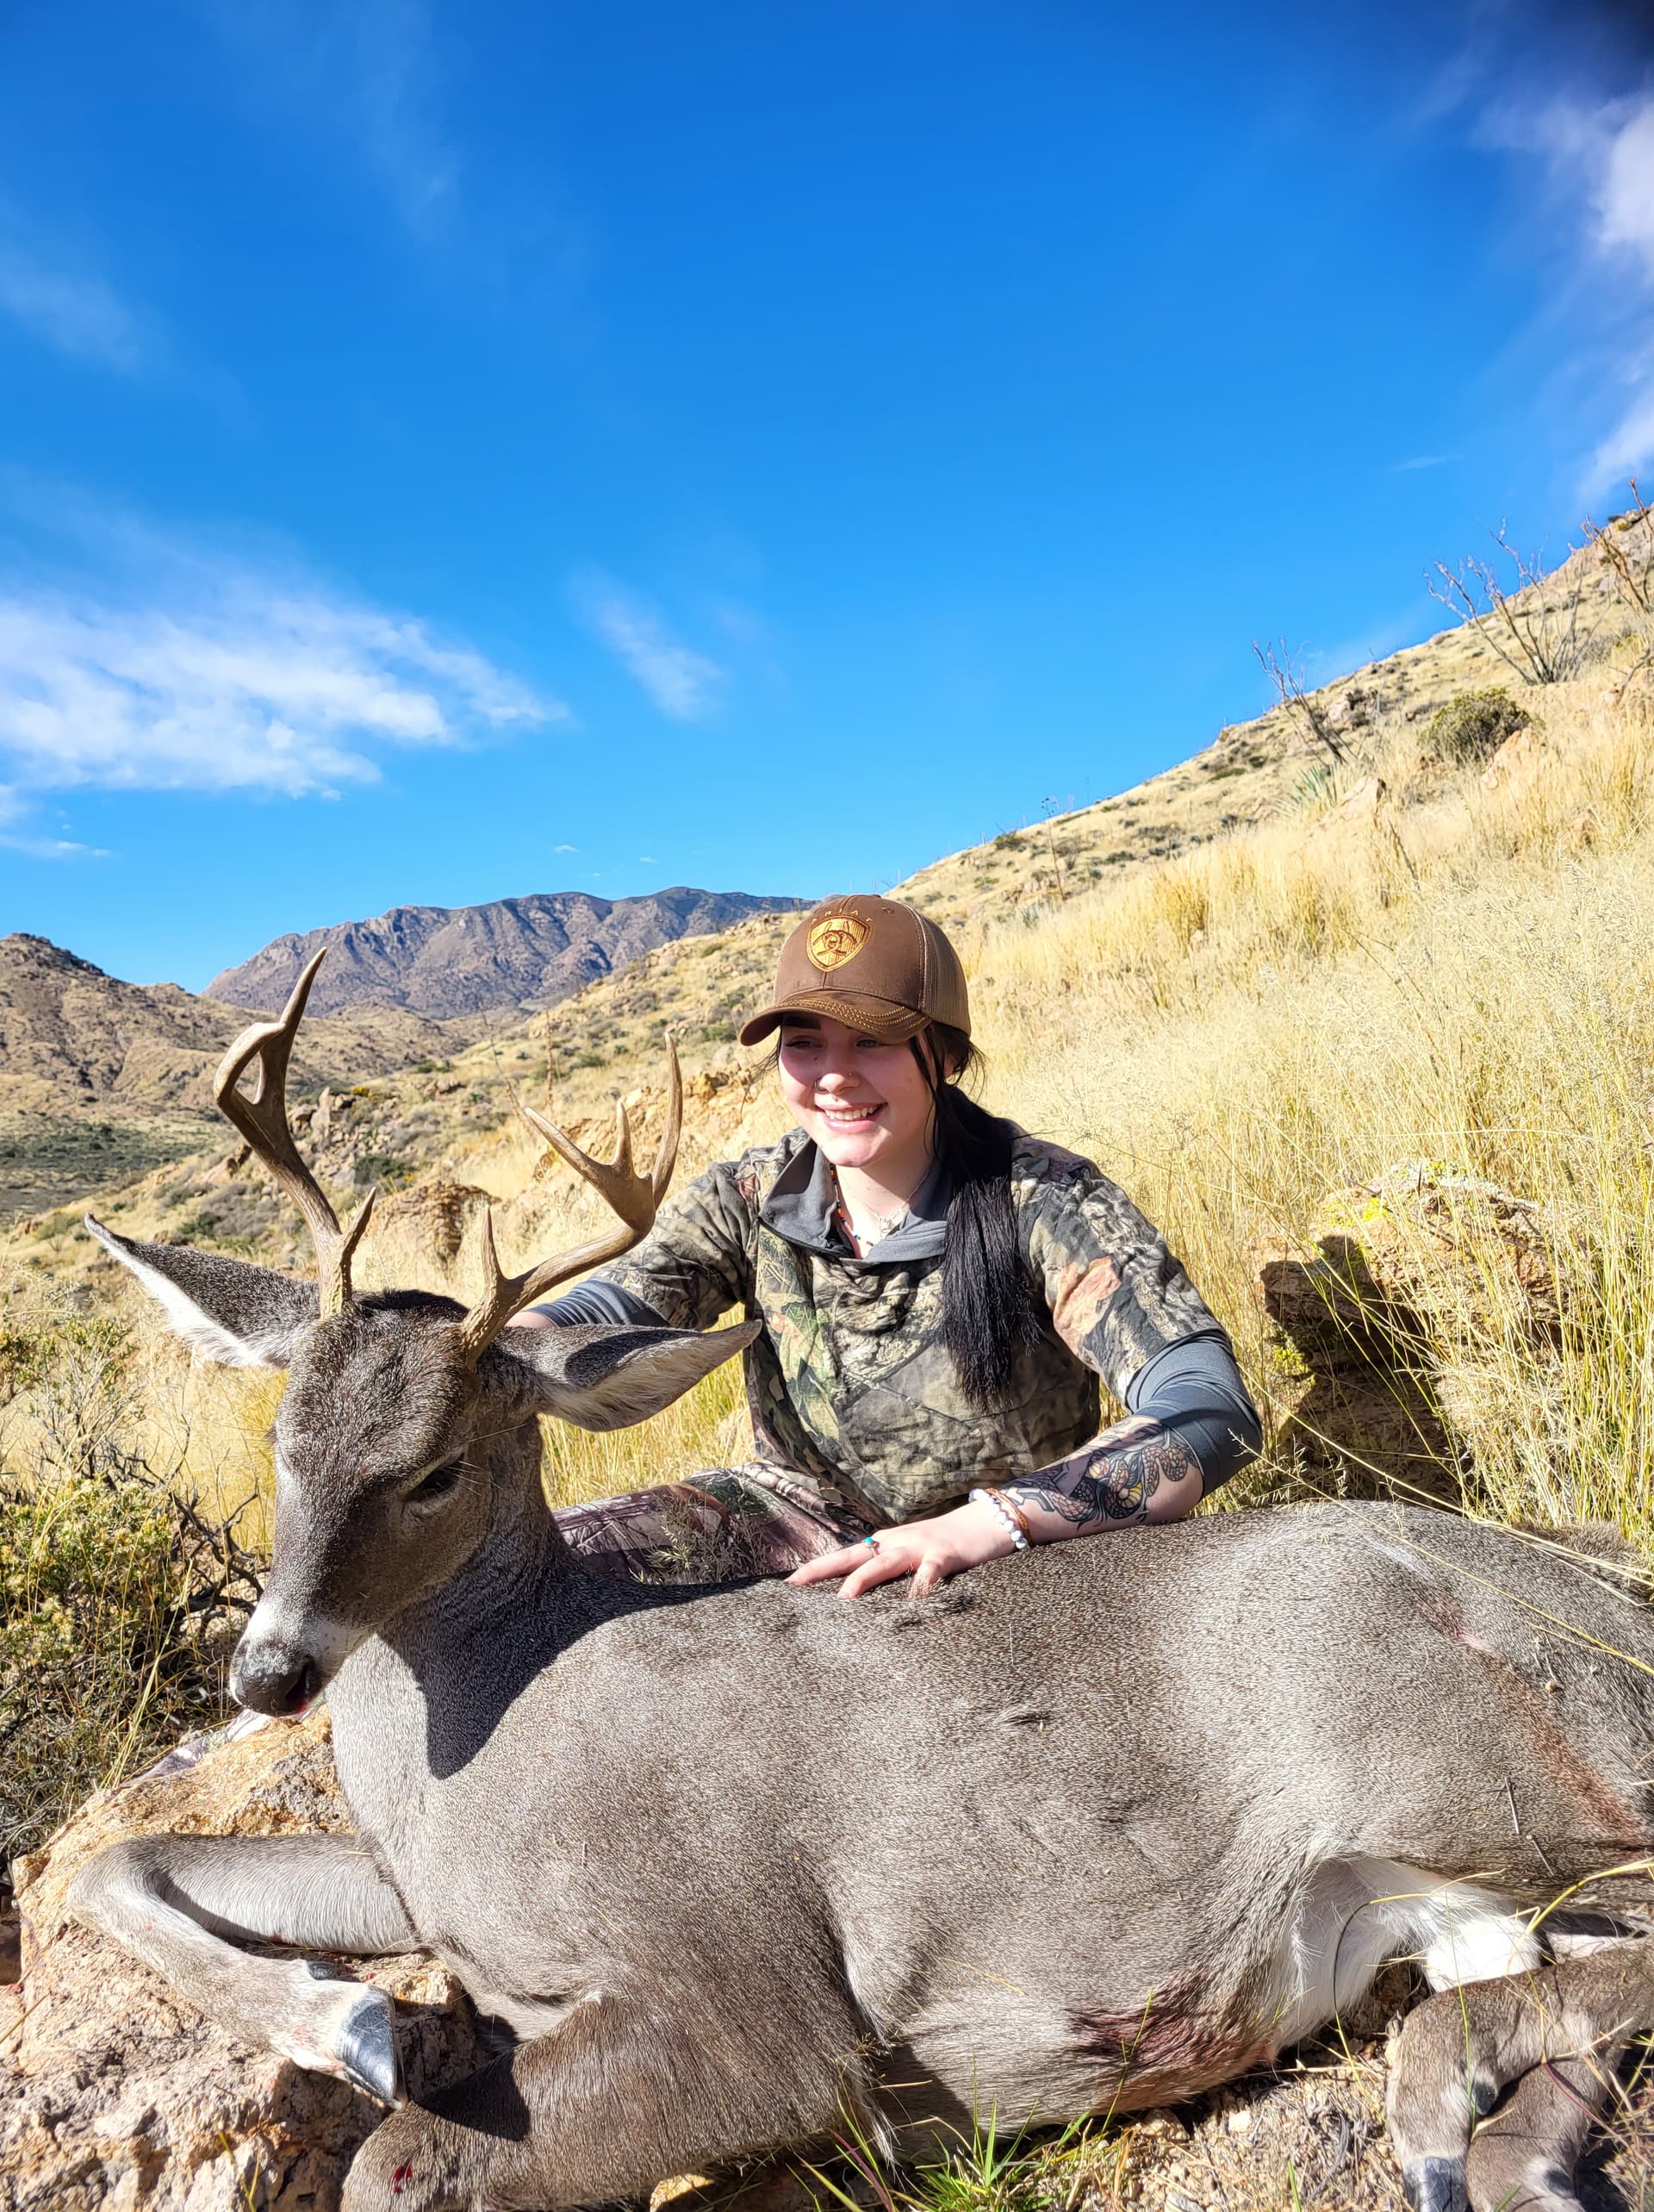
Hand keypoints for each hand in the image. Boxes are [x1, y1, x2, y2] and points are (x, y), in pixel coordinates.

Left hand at [786, 1499, 1015, 1599]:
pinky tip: (912, 1606)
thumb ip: (888, 1572)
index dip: (816, 1568)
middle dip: (823, 1569)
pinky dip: (920, 1588)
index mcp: (885, 1545)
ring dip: (863, 1578)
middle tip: (796, 1584)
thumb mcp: (912, 1556)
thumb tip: (859, 1595)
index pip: (844, 1557)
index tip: (788, 1583)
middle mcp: (895, 1543)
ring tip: (843, 1596)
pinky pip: (929, 1574)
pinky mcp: (944, 1555)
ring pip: (885, 1562)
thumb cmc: (944, 1546)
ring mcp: (919, 1547)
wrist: (985, 1522)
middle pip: (853, 1555)